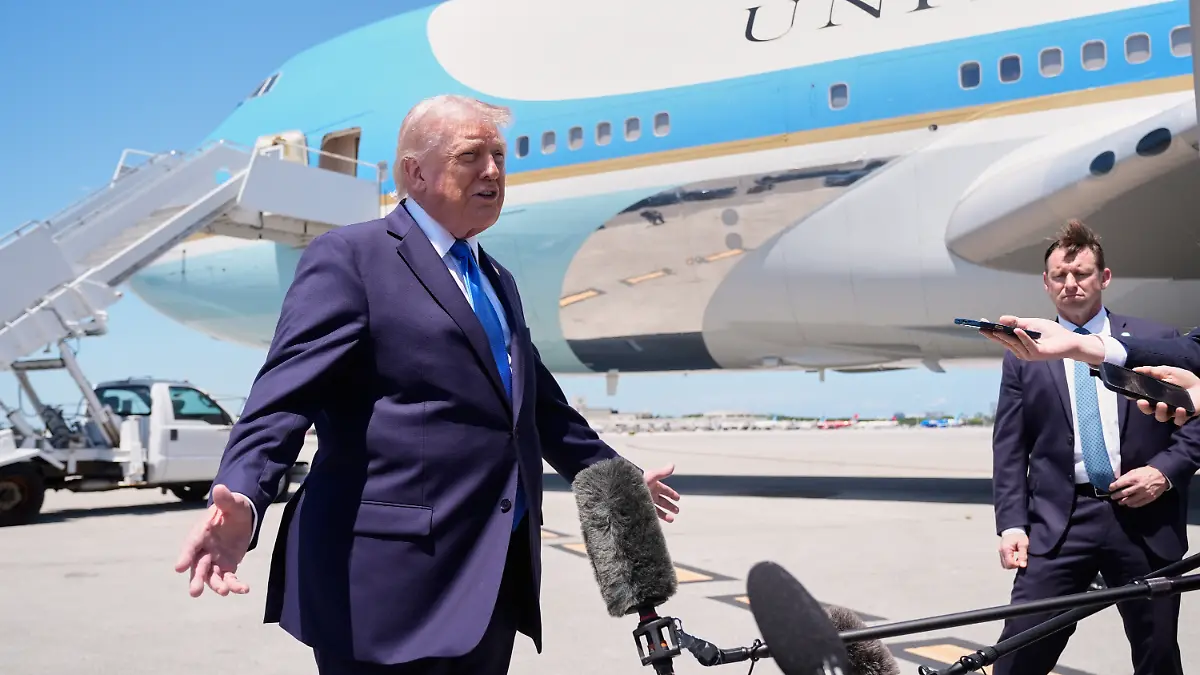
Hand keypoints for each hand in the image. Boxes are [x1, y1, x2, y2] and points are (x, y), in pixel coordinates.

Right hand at [174, 484, 253, 596]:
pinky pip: (229, 578)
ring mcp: (214, 560)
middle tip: (195, 592)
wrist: (240, 517)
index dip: (185, 556)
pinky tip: (243, 589)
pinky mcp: (227, 566)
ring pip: (212, 576)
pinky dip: (235, 585)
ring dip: (216, 585)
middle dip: (196, 579)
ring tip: (224, 592)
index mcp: (201, 533)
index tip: (179, 568)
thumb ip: (226, 499)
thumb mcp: (232, 502)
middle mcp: (204, 549)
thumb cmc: (232, 508)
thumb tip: (220, 488)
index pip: (191, 545)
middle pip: (198, 566)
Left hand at [643, 464, 679, 522]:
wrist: (625, 490)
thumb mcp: (652, 476)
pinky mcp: (641, 509)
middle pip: (663, 501)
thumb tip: (672, 465)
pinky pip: (651, 515)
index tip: (678, 498)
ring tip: (671, 519)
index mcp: (654, 486)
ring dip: (665, 514)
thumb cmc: (638, 481)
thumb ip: (663, 472)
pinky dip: (656, 518)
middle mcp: (651, 494)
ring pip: (658, 510)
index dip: (672, 494)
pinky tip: (660, 521)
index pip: (665, 490)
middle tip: (677, 511)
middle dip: (670, 506)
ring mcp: (646, 502)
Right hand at [981, 316, 1103, 364]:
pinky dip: (1023, 337)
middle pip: (1004, 341)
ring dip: (1005, 336)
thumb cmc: (1051, 332)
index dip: (991, 331)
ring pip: (1014, 344)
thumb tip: (1001, 319)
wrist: (1069, 340)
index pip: (1002, 337)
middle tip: (983, 327)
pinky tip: (1017, 331)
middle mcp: (1021, 351)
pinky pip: (1028, 345)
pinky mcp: (1038, 354)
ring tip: (996, 328)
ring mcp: (1029, 354)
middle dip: (993, 334)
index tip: (981, 324)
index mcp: (1018, 343)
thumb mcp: (1031, 323)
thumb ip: (1017, 322)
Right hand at [998, 531, 1027, 569]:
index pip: (1010, 563)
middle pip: (1006, 566)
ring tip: (1017, 558)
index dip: (1017, 564)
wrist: (1013, 529)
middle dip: (1014, 565)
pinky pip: (1004, 561)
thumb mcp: (1023, 544)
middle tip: (1020, 560)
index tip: (1023, 560)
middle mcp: (1001, 551)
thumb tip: (1022, 565)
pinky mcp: (1001, 552)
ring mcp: (1000, 552)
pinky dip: (1009, 561)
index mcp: (1006, 549)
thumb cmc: (1018, 535)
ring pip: (1004, 565)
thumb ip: (1022, 555)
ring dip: (1011, 564)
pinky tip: (1014, 557)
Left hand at [1108, 466, 1168, 506]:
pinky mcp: (1150, 498)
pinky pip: (1139, 503)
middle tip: (1112, 497)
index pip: (1120, 484)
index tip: (1110, 488)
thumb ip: (1126, 476)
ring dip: (1123, 502)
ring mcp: (1144, 493)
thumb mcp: (1135, 471)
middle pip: (1124, 493)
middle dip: (1116, 496)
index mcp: (1134, 478)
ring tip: (1119, 502)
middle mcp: (1138, 486)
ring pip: (1131, 500)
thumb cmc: (1146, 472)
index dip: (1113, 487)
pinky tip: (1129, 504)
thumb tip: (1117, 482)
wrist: (1162, 476)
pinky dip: (1132, 505)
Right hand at [1132, 366, 1199, 425]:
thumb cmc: (1184, 379)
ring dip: (1159, 412)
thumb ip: (1151, 371)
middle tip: (1142, 402)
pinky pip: (1178, 421)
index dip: (1134, 397)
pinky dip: (1178, 416)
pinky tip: (1180, 409)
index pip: (1142, 398)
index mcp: (1155, 395)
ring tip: (1163, 404)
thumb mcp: (1167, 371)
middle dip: (1143, 407)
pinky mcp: (1183, 416)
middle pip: (1148, 410)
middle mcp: (1161, 405)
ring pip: (1160, 417)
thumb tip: (1135, 369)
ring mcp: (1172, 412)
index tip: (1129, 395)